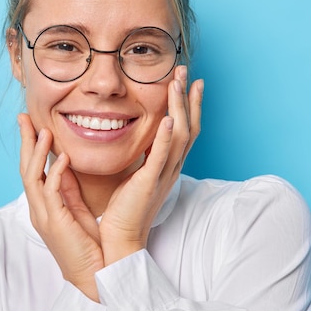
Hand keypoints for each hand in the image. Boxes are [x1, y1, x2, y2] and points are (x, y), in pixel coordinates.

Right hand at [18, 115, 103, 300]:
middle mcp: (39, 209)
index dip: (31, 146)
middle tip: (24, 117)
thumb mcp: (76, 209)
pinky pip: (51, 192)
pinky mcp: (54, 222)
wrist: (94, 275)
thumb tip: (65, 164)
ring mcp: (43, 216)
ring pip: (32, 177)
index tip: (32, 124)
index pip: (32, 169)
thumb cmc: (89, 245)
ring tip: (44, 131)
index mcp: (44, 205)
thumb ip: (68, 188)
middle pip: (25, 168)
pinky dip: (55, 172)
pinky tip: (62, 157)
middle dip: (25, 142)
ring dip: (37, 153)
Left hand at [99, 66, 203, 263]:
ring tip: (178, 83)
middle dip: (188, 98)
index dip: (187, 105)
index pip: (182, 129)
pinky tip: (168, 118)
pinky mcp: (150, 183)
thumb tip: (136, 135)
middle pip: (188, 127)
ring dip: (180, 108)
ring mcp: (163, 175)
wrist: (122, 238)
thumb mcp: (135, 174)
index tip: (187, 82)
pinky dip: (166, 137)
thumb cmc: (124, 208)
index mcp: (167, 165)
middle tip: (186, 71)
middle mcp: (171, 168)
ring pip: (179, 136)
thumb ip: (140, 155)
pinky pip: (161, 156)